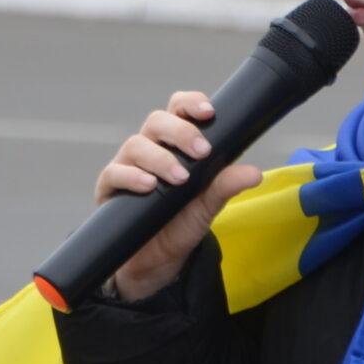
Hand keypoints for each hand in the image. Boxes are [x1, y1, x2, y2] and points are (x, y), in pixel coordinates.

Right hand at [93, 90, 261, 300]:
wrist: (157, 260)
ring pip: (136, 144)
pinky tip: (148, 185)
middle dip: (180, 132)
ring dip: (160, 158)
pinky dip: (131, 176)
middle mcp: (149, 148)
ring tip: (179, 178)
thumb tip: (254, 174)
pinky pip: (114, 173)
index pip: (178, 110)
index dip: (190, 103)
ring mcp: (126, 165)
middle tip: (202, 152)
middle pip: (157, 121)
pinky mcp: (109, 187)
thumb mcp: (208, 205)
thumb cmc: (181, 223)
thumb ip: (225, 186)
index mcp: (173, 143)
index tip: (209, 112)